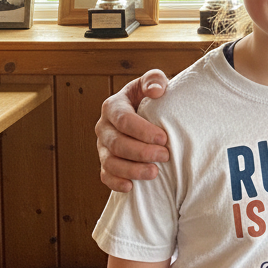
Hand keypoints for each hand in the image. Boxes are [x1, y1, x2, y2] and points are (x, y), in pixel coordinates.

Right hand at [96, 70, 170, 192]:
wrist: (147, 111)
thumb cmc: (151, 96)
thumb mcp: (153, 82)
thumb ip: (154, 80)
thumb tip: (156, 91)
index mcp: (113, 106)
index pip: (124, 120)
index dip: (143, 131)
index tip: (164, 138)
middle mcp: (104, 127)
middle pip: (117, 143)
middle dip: (141, 152)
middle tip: (165, 156)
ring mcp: (102, 146)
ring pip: (110, 162)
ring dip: (131, 170)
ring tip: (154, 173)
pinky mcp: (106, 162)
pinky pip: (105, 175)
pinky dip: (116, 183)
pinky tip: (131, 187)